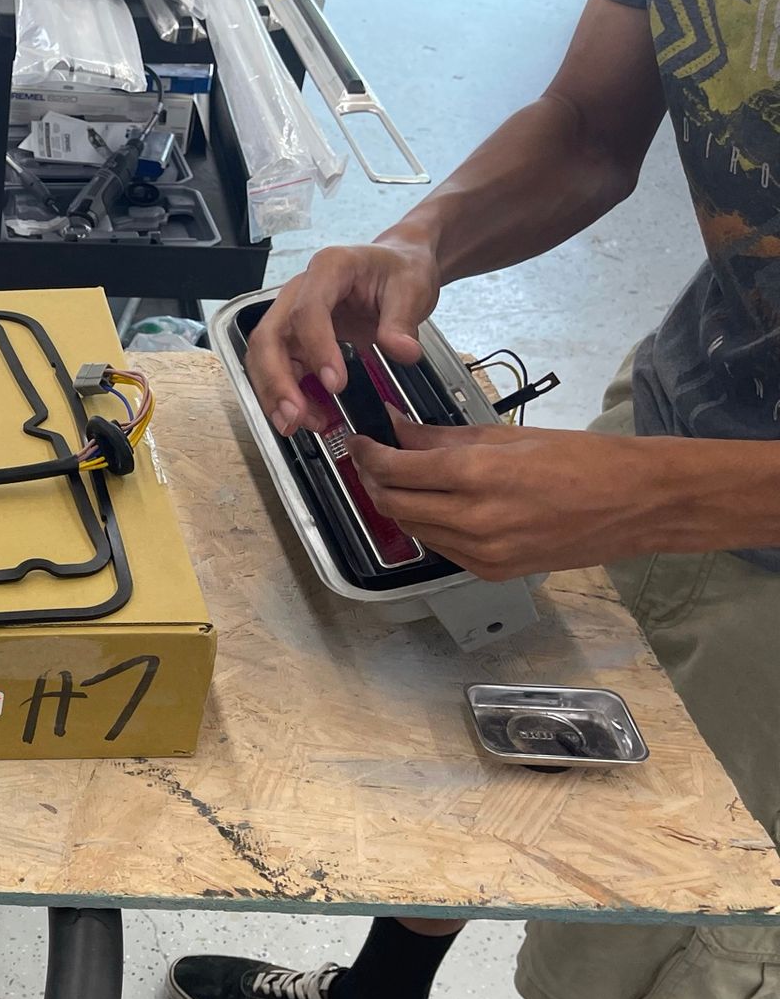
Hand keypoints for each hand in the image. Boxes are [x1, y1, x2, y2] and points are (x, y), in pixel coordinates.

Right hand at [246, 240, 440, 434]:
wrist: (396, 266)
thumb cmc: (400, 270)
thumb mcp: (412, 288)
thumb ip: (403, 320)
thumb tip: (402, 352)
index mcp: (329, 268)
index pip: (307, 310)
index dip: (316, 349)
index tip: (336, 385)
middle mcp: (299, 292)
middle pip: (268, 337)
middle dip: (277, 380)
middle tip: (296, 416)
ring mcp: (291, 316)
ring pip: (263, 357)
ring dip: (274, 394)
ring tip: (297, 424)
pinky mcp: (294, 339)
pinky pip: (280, 369)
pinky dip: (287, 396)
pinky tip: (309, 417)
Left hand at [347, 416, 669, 579]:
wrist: (639, 504)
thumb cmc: (585, 461)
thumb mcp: (509, 436)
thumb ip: (444, 436)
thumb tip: (398, 427)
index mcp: (479, 474)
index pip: (397, 468)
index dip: (368, 454)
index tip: (358, 441)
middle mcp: (474, 518)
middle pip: (394, 503)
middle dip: (374, 480)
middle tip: (370, 459)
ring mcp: (482, 552)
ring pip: (413, 528)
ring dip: (398, 504)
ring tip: (400, 480)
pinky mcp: (491, 572)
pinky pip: (441, 547)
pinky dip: (428, 525)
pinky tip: (435, 505)